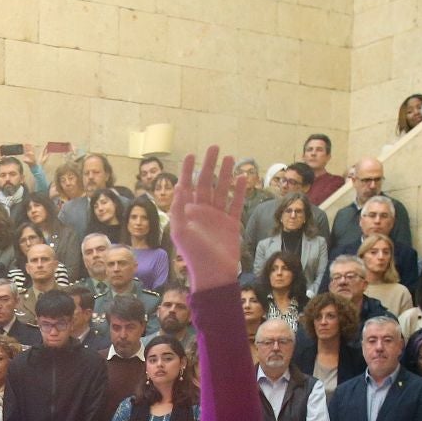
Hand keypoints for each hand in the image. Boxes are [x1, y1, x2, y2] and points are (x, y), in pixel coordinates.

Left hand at [168, 146, 247, 291]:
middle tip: (215, 147)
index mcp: (187, 213)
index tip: (192, 154)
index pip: (187, 186)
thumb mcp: (181, 232)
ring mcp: (217, 217)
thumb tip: (179, 186)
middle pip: (206, 183)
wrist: (214, 273)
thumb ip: (178, 210)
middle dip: (209, 165)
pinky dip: (238, 191)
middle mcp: (202, 212)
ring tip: (230, 157)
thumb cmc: (195, 255)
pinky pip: (235, 203)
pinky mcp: (231, 223)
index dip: (188, 170)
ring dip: (225, 174)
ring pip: (221, 190)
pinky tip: (242, 177)